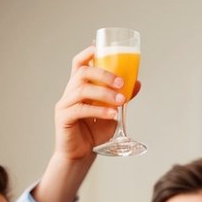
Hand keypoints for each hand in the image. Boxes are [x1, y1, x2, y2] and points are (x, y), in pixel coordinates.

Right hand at [53, 46, 142, 161]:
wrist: (82, 155)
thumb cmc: (95, 132)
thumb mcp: (112, 112)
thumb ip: (122, 97)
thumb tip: (137, 83)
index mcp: (80, 87)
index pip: (79, 63)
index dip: (88, 53)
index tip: (101, 47)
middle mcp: (70, 92)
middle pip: (83, 72)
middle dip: (103, 74)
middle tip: (121, 82)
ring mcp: (65, 104)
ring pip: (82, 89)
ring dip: (104, 93)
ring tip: (120, 100)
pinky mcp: (63, 117)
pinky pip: (80, 109)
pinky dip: (99, 110)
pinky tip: (112, 114)